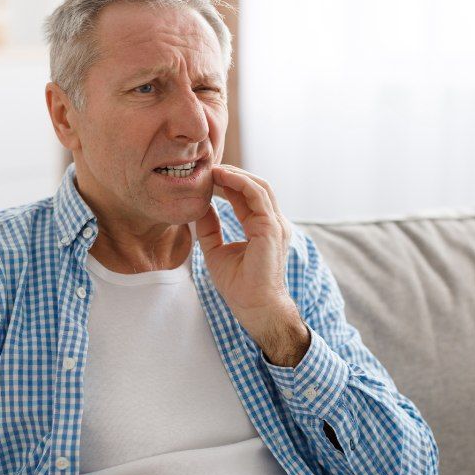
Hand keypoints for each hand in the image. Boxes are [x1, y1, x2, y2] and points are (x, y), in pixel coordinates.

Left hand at [194, 164, 300, 340]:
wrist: (253, 305)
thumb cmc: (238, 284)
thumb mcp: (215, 250)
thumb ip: (210, 228)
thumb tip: (200, 207)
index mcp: (262, 227)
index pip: (247, 197)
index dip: (228, 184)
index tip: (207, 177)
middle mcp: (272, 222)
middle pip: (255, 187)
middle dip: (232, 174)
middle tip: (209, 168)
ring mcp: (275, 223)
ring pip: (259, 186)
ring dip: (235, 174)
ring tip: (214, 169)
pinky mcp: (272, 227)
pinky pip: (257, 195)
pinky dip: (240, 182)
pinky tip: (223, 177)